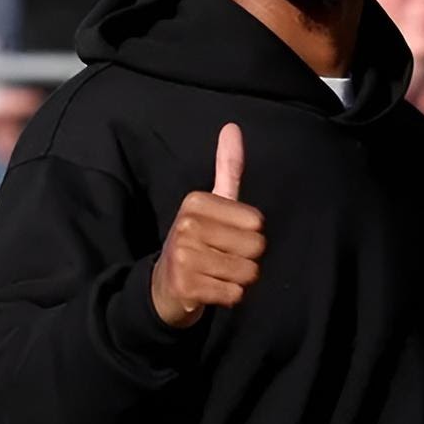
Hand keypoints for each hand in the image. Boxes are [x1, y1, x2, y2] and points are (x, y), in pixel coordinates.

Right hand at [148, 124, 264, 328]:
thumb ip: (227, 168)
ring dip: (239, 280)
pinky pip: (234, 295)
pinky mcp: (185, 287)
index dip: (250, 234)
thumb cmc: (199, 241)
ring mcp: (183, 257)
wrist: (165, 285)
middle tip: (222, 258)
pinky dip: (229, 297)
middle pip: (255, 247)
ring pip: (247, 273)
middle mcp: (186, 225)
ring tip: (217, 274)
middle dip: (247, 259)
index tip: (226, 236)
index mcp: (196, 202)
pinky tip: (211, 289)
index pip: (257, 222)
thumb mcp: (213, 203)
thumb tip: (232, 127)